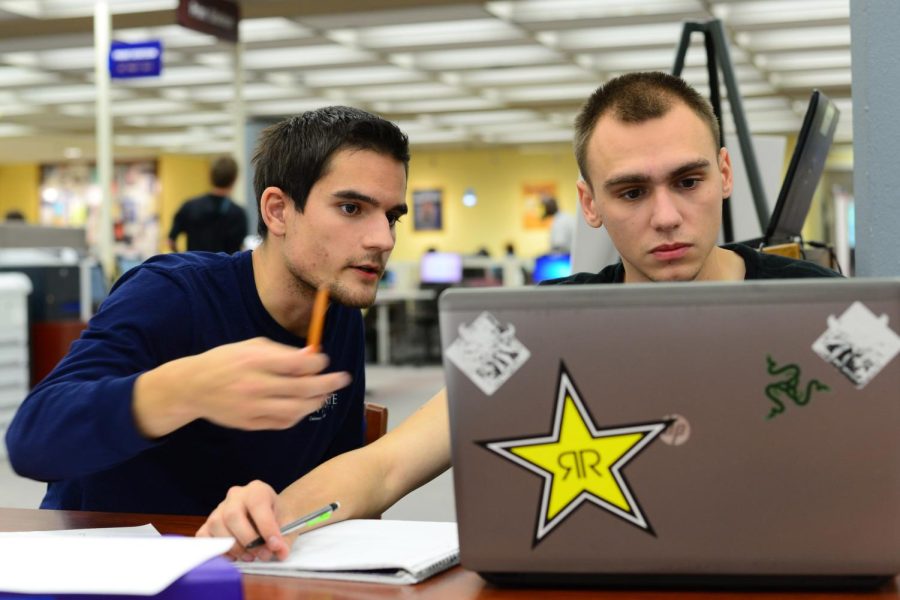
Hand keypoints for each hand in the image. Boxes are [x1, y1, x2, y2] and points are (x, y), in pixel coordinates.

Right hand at [135, 337, 351, 437]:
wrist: (193, 386)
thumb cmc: (226, 361)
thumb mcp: (252, 346)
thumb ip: (283, 352)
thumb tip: (313, 356)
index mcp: (255, 361)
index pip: (298, 364)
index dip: (318, 363)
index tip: (324, 361)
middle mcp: (255, 385)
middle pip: (303, 389)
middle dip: (328, 384)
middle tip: (342, 379)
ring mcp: (253, 408)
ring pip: (297, 410)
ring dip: (316, 402)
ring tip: (325, 394)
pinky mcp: (250, 423)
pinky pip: (283, 422)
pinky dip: (299, 415)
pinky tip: (305, 406)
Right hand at [196, 480, 289, 561]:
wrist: (270, 514)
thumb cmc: (278, 517)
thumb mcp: (287, 524)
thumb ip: (284, 538)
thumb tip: (280, 552)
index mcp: (257, 490)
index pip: (257, 505)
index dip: (266, 527)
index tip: (275, 545)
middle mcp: (236, 495)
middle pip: (232, 516)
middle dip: (248, 541)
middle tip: (262, 555)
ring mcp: (220, 508)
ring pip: (216, 525)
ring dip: (233, 547)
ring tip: (250, 556)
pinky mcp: (209, 523)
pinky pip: (204, 536)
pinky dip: (216, 549)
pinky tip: (233, 556)